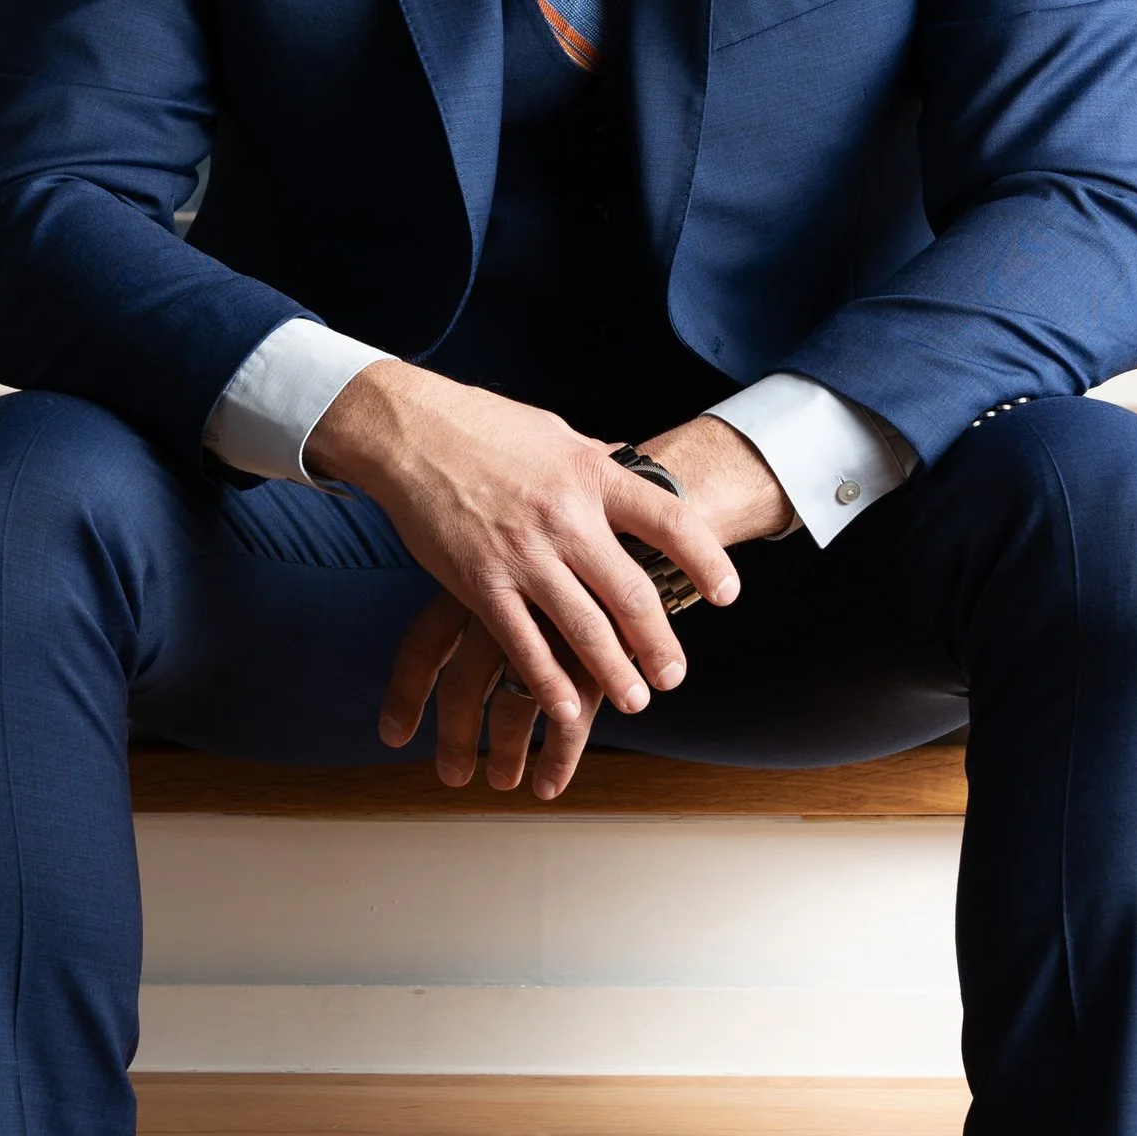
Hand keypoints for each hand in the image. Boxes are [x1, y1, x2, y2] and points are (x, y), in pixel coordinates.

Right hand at [303, 367, 792, 801]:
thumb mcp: (557, 435)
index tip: (726, 595)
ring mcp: (522, 553)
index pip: (670, 521)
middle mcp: (565, 516)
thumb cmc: (486, 429)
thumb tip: (637, 472)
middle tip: (673, 675)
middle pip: (632, 592)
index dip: (705, 561)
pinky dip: (547, 681)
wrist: (409, 430)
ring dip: (615, 673)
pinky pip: (522, 643)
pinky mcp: (480, 581)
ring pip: (583, 629)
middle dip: (659, 643)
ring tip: (636, 699)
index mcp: (592, 474)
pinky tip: (566, 707)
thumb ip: (597, 465)